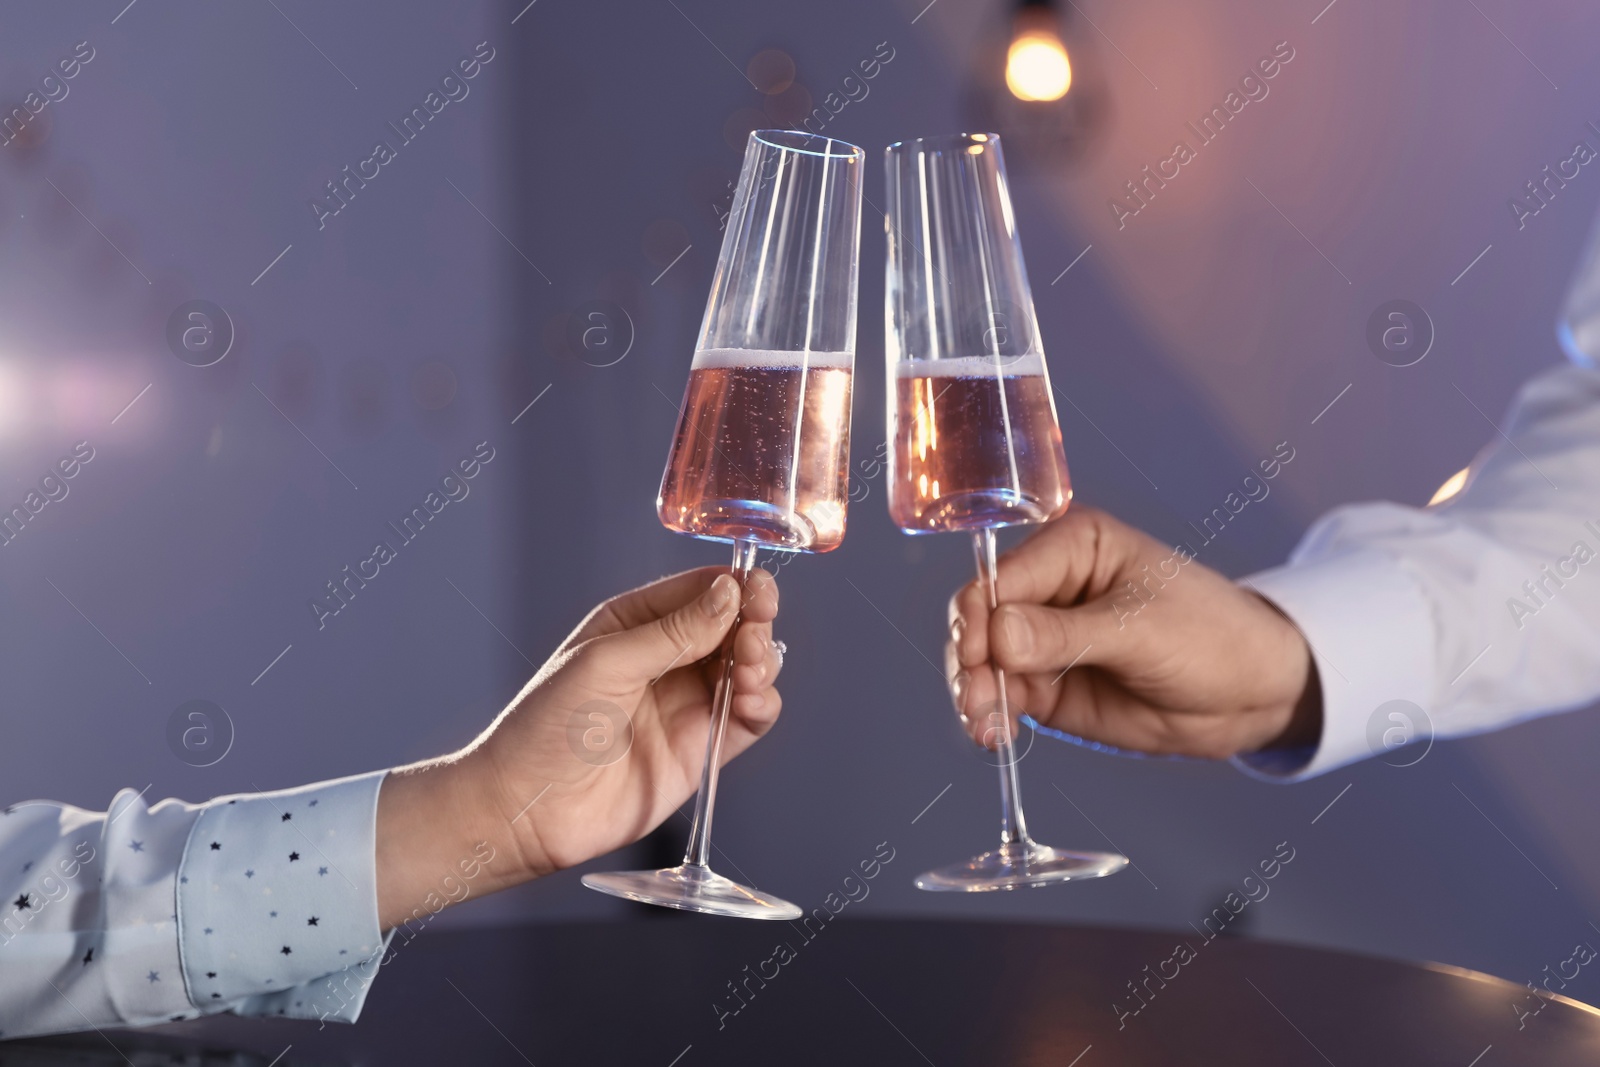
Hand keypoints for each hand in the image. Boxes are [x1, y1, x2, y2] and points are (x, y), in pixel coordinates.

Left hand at [377, 567, 781, 927]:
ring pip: (747, 669)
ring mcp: (685, 704)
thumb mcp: (607, 663)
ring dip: (761, 663)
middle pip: (732, 627)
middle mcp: (666, 660)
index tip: (758, 590)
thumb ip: (673, 631)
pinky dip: (761, 705)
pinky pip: (747, 719)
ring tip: (747, 671)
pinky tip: (750, 701)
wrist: (528, 809)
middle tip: (754, 635)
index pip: (700, 591)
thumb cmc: (547, 728)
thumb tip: (728, 593)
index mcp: (635, 624)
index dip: (736, 586)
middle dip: (753, 624)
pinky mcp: (700, 748)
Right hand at [946, 507, 1318, 761]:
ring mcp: (1043, 639)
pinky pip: (1002, 695)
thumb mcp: (1142, 631)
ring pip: (982, 662)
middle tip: (979, 704)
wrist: (1252, 695)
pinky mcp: (1047, 685)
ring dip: (975, 694)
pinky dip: (990, 716)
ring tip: (988, 728)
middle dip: (972, 662)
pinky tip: (994, 734)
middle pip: (981, 619)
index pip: (1003, 576)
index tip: (979, 657)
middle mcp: (1048, 587)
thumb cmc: (1213, 636)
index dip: (982, 616)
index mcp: (1072, 546)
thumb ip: (1066, 635)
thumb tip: (999, 634)